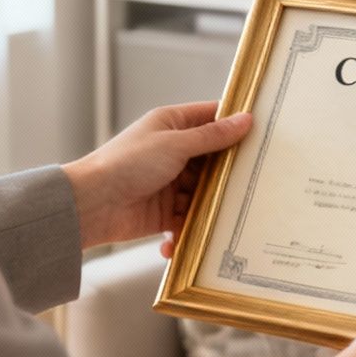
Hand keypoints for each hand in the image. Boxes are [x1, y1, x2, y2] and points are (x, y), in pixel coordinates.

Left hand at [61, 101, 249, 250]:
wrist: (90, 205)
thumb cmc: (126, 164)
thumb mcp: (175, 144)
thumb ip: (212, 136)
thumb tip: (246, 120)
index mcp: (171, 125)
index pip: (211, 118)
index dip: (235, 124)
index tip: (264, 134)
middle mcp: (172, 152)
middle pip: (212, 160)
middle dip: (229, 173)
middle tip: (256, 181)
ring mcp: (169, 183)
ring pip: (203, 193)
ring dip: (210, 206)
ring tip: (225, 216)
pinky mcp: (164, 213)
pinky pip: (186, 220)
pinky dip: (188, 231)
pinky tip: (184, 238)